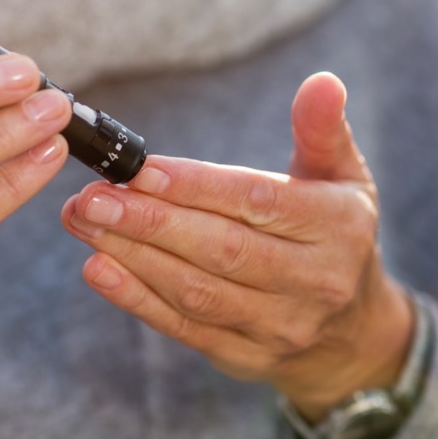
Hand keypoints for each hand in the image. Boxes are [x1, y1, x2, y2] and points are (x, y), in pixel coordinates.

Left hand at [60, 72, 413, 420]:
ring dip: (132, 256)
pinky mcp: (245, 356)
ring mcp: (280, 327)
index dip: (196, 186)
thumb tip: (322, 82)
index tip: (140, 169)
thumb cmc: (333, 233)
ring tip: (84, 221)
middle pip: (222, 250)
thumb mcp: (343, 177)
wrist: (353, 331)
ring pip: (196, 291)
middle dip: (150, 222)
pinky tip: (97, 268)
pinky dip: (136, 299)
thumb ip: (322, 129)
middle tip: (93, 197)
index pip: (258, 202)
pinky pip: (184, 327)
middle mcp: (315, 282)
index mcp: (338, 227)